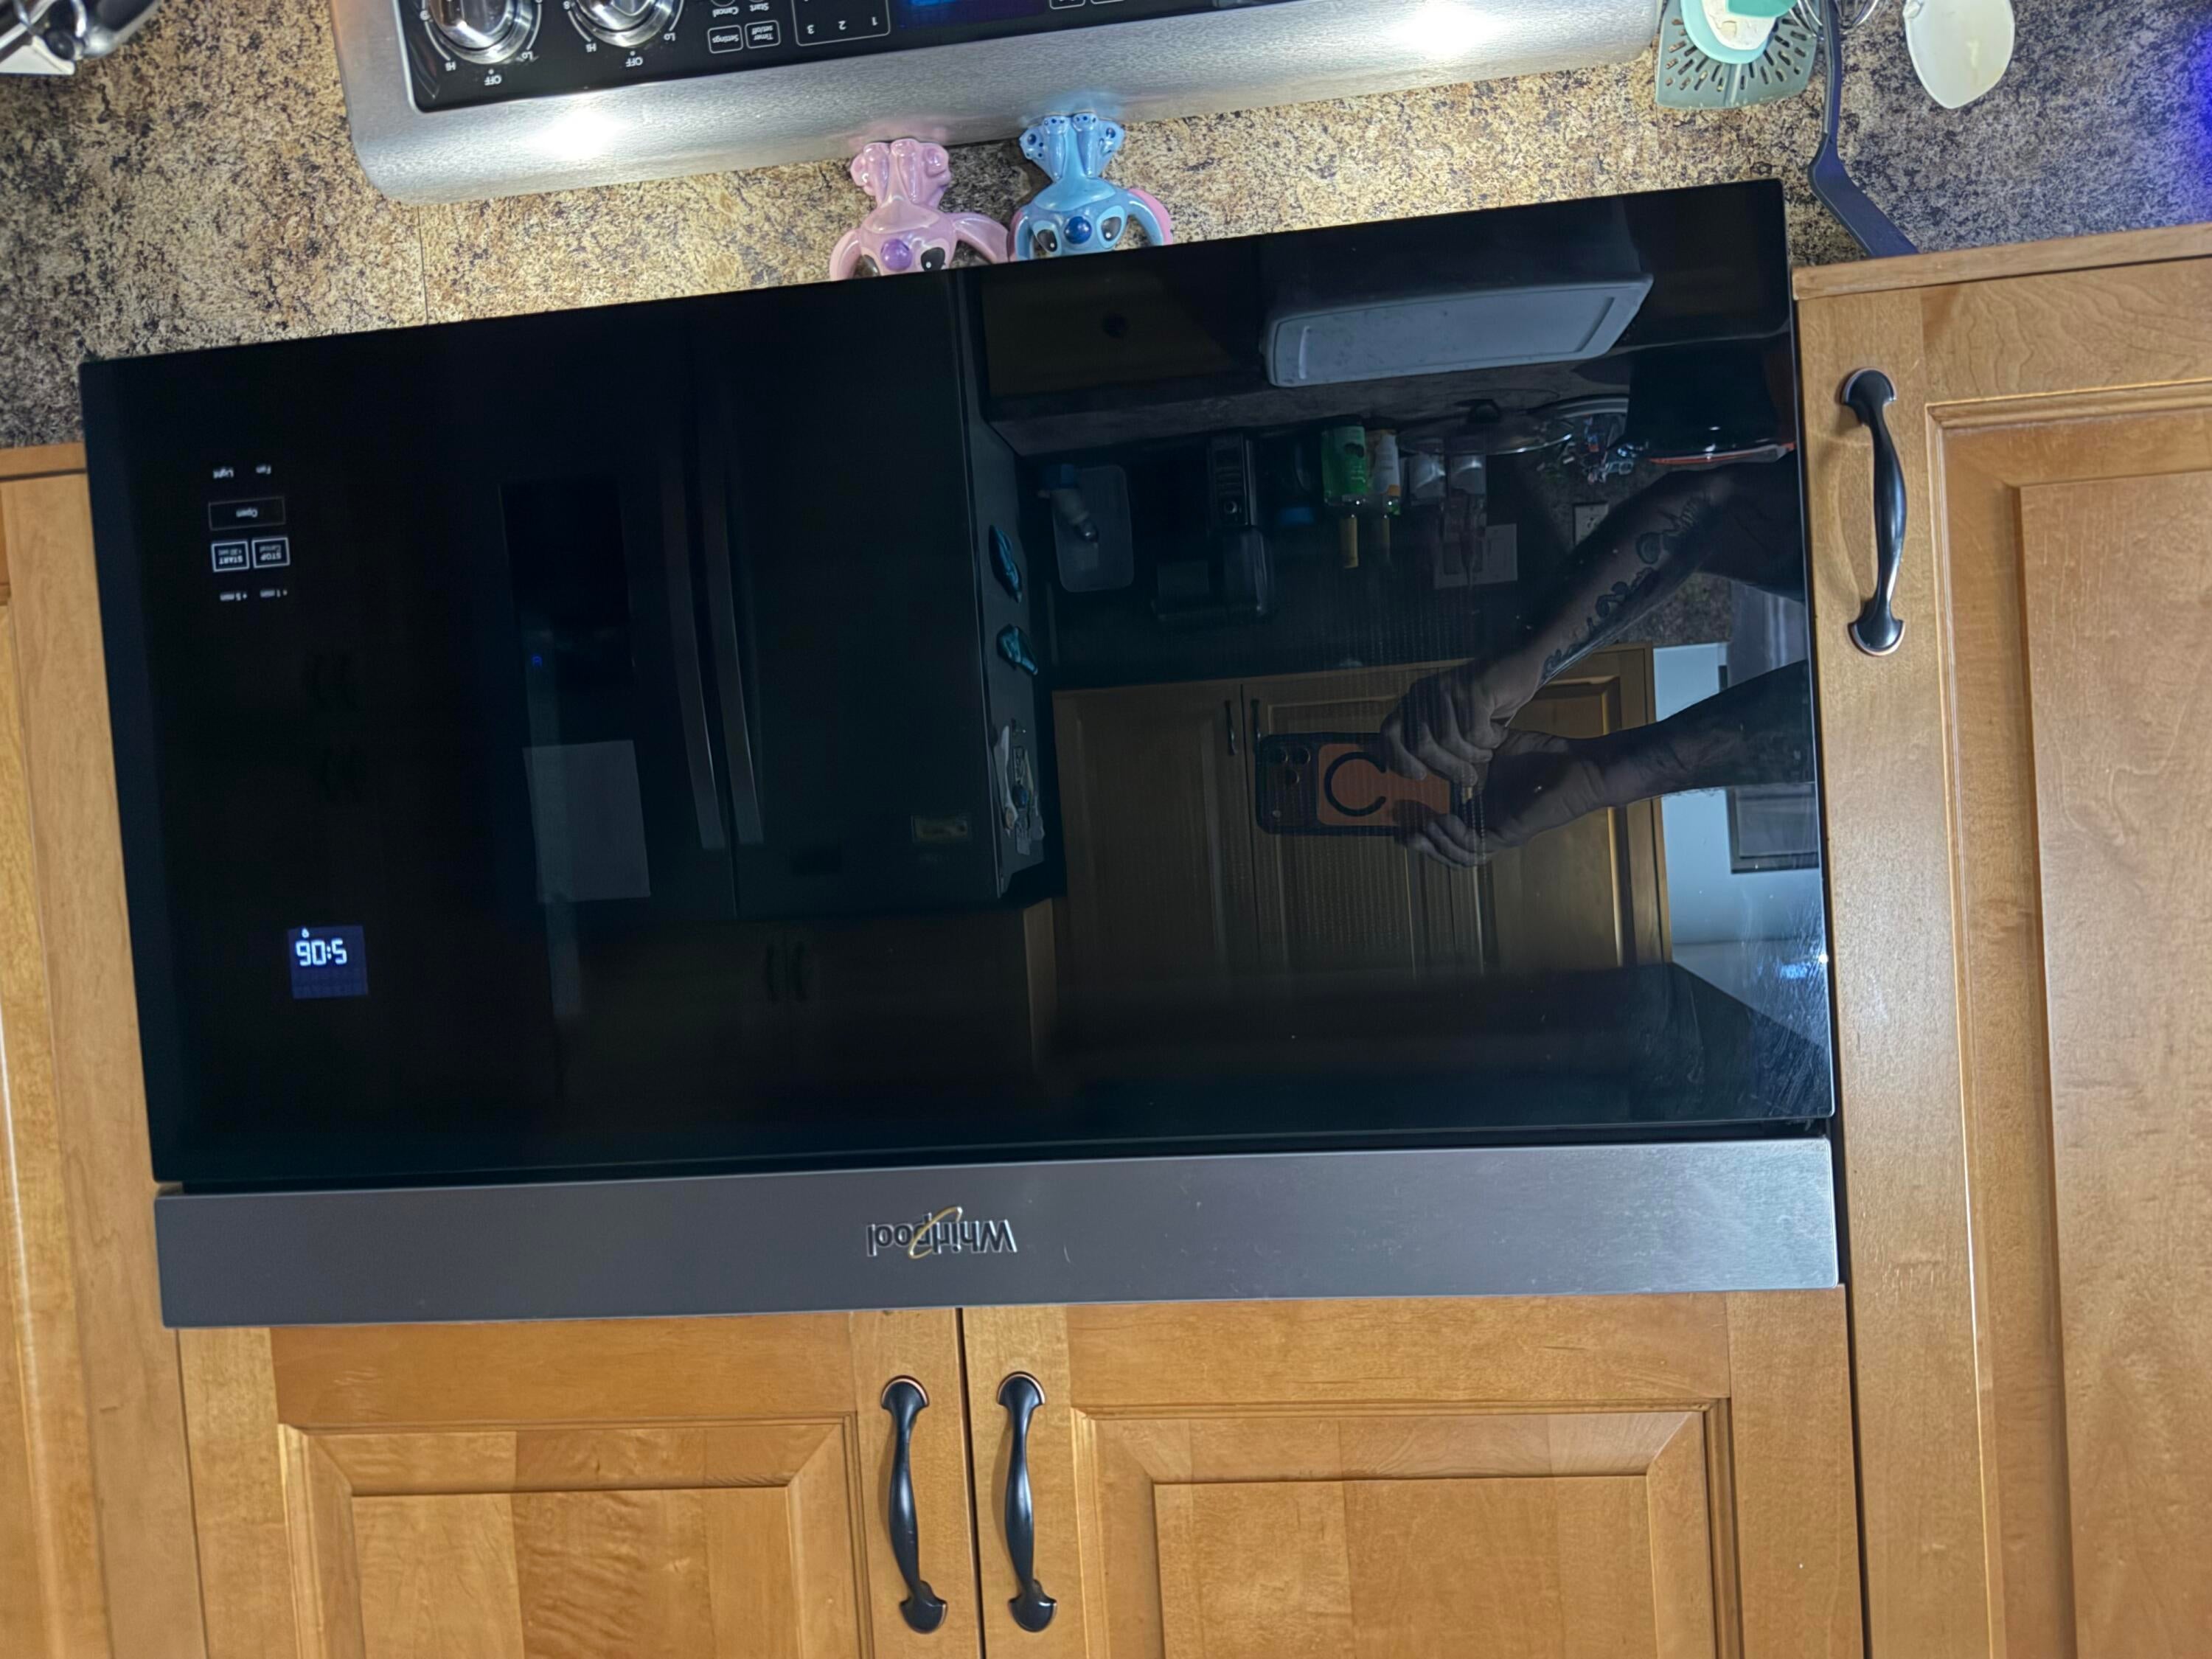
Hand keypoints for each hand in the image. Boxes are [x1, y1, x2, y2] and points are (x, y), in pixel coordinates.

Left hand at [1377, 659, 1537, 786]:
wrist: (1518, 667)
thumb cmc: (1485, 706)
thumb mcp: (1453, 729)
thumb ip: (1434, 748)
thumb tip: (1419, 776)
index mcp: (1412, 704)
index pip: (1389, 734)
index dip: (1399, 758)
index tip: (1420, 776)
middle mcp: (1422, 693)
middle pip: (1420, 745)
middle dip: (1447, 768)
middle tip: (1470, 777)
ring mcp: (1444, 687)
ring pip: (1447, 740)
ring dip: (1472, 755)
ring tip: (1487, 752)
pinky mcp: (1470, 687)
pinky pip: (1473, 731)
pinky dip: (1489, 740)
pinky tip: (1498, 734)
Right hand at [1397, 732, 1610, 867]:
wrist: (1579, 765)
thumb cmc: (1543, 755)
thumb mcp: (1495, 749)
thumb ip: (1467, 749)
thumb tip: (1433, 734)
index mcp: (1483, 808)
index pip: (1446, 827)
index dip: (1422, 827)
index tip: (1397, 815)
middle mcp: (1489, 826)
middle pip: (1448, 849)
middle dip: (1424, 846)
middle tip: (1401, 835)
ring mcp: (1500, 833)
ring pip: (1460, 855)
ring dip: (1438, 845)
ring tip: (1422, 828)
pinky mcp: (1511, 834)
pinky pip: (1477, 846)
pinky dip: (1456, 838)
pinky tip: (1442, 820)